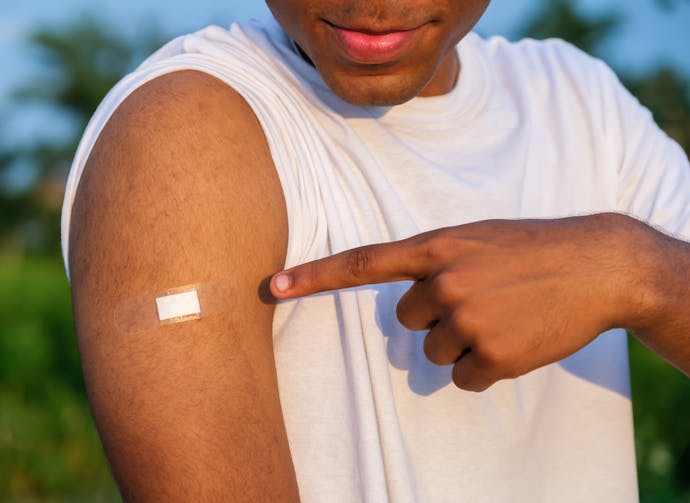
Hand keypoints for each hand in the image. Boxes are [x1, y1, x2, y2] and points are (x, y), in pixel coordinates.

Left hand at [271, 213, 652, 390]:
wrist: (597, 265)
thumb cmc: (531, 248)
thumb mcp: (477, 238)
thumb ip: (435, 261)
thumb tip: (408, 305)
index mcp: (437, 246)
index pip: (362, 262)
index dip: (314, 276)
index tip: (273, 284)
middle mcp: (444, 283)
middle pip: (407, 322)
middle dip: (435, 317)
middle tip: (479, 300)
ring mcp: (468, 321)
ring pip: (434, 353)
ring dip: (462, 344)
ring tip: (501, 317)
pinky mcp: (493, 357)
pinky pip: (464, 378)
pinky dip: (484, 369)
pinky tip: (513, 341)